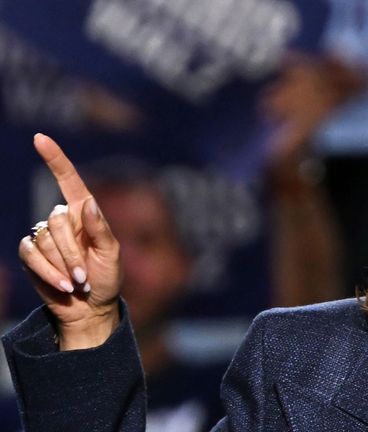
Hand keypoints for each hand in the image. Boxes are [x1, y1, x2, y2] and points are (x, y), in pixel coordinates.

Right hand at [18, 134, 120, 349]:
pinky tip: (63, 285)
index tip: (40, 137)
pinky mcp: (31, 255)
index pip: (69, 180)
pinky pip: (31, 255)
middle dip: (72, 251)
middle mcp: (63, 221)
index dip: (55, 158)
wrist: (90, 308)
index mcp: (85, 213)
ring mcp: (45, 237)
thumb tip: (88, 203)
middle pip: (56, 219)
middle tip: (86, 272)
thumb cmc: (107, 279)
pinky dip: (48, 272)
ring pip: (43, 239)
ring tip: (77, 280)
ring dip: (63, 265)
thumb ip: (100, 229)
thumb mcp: (112, 254)